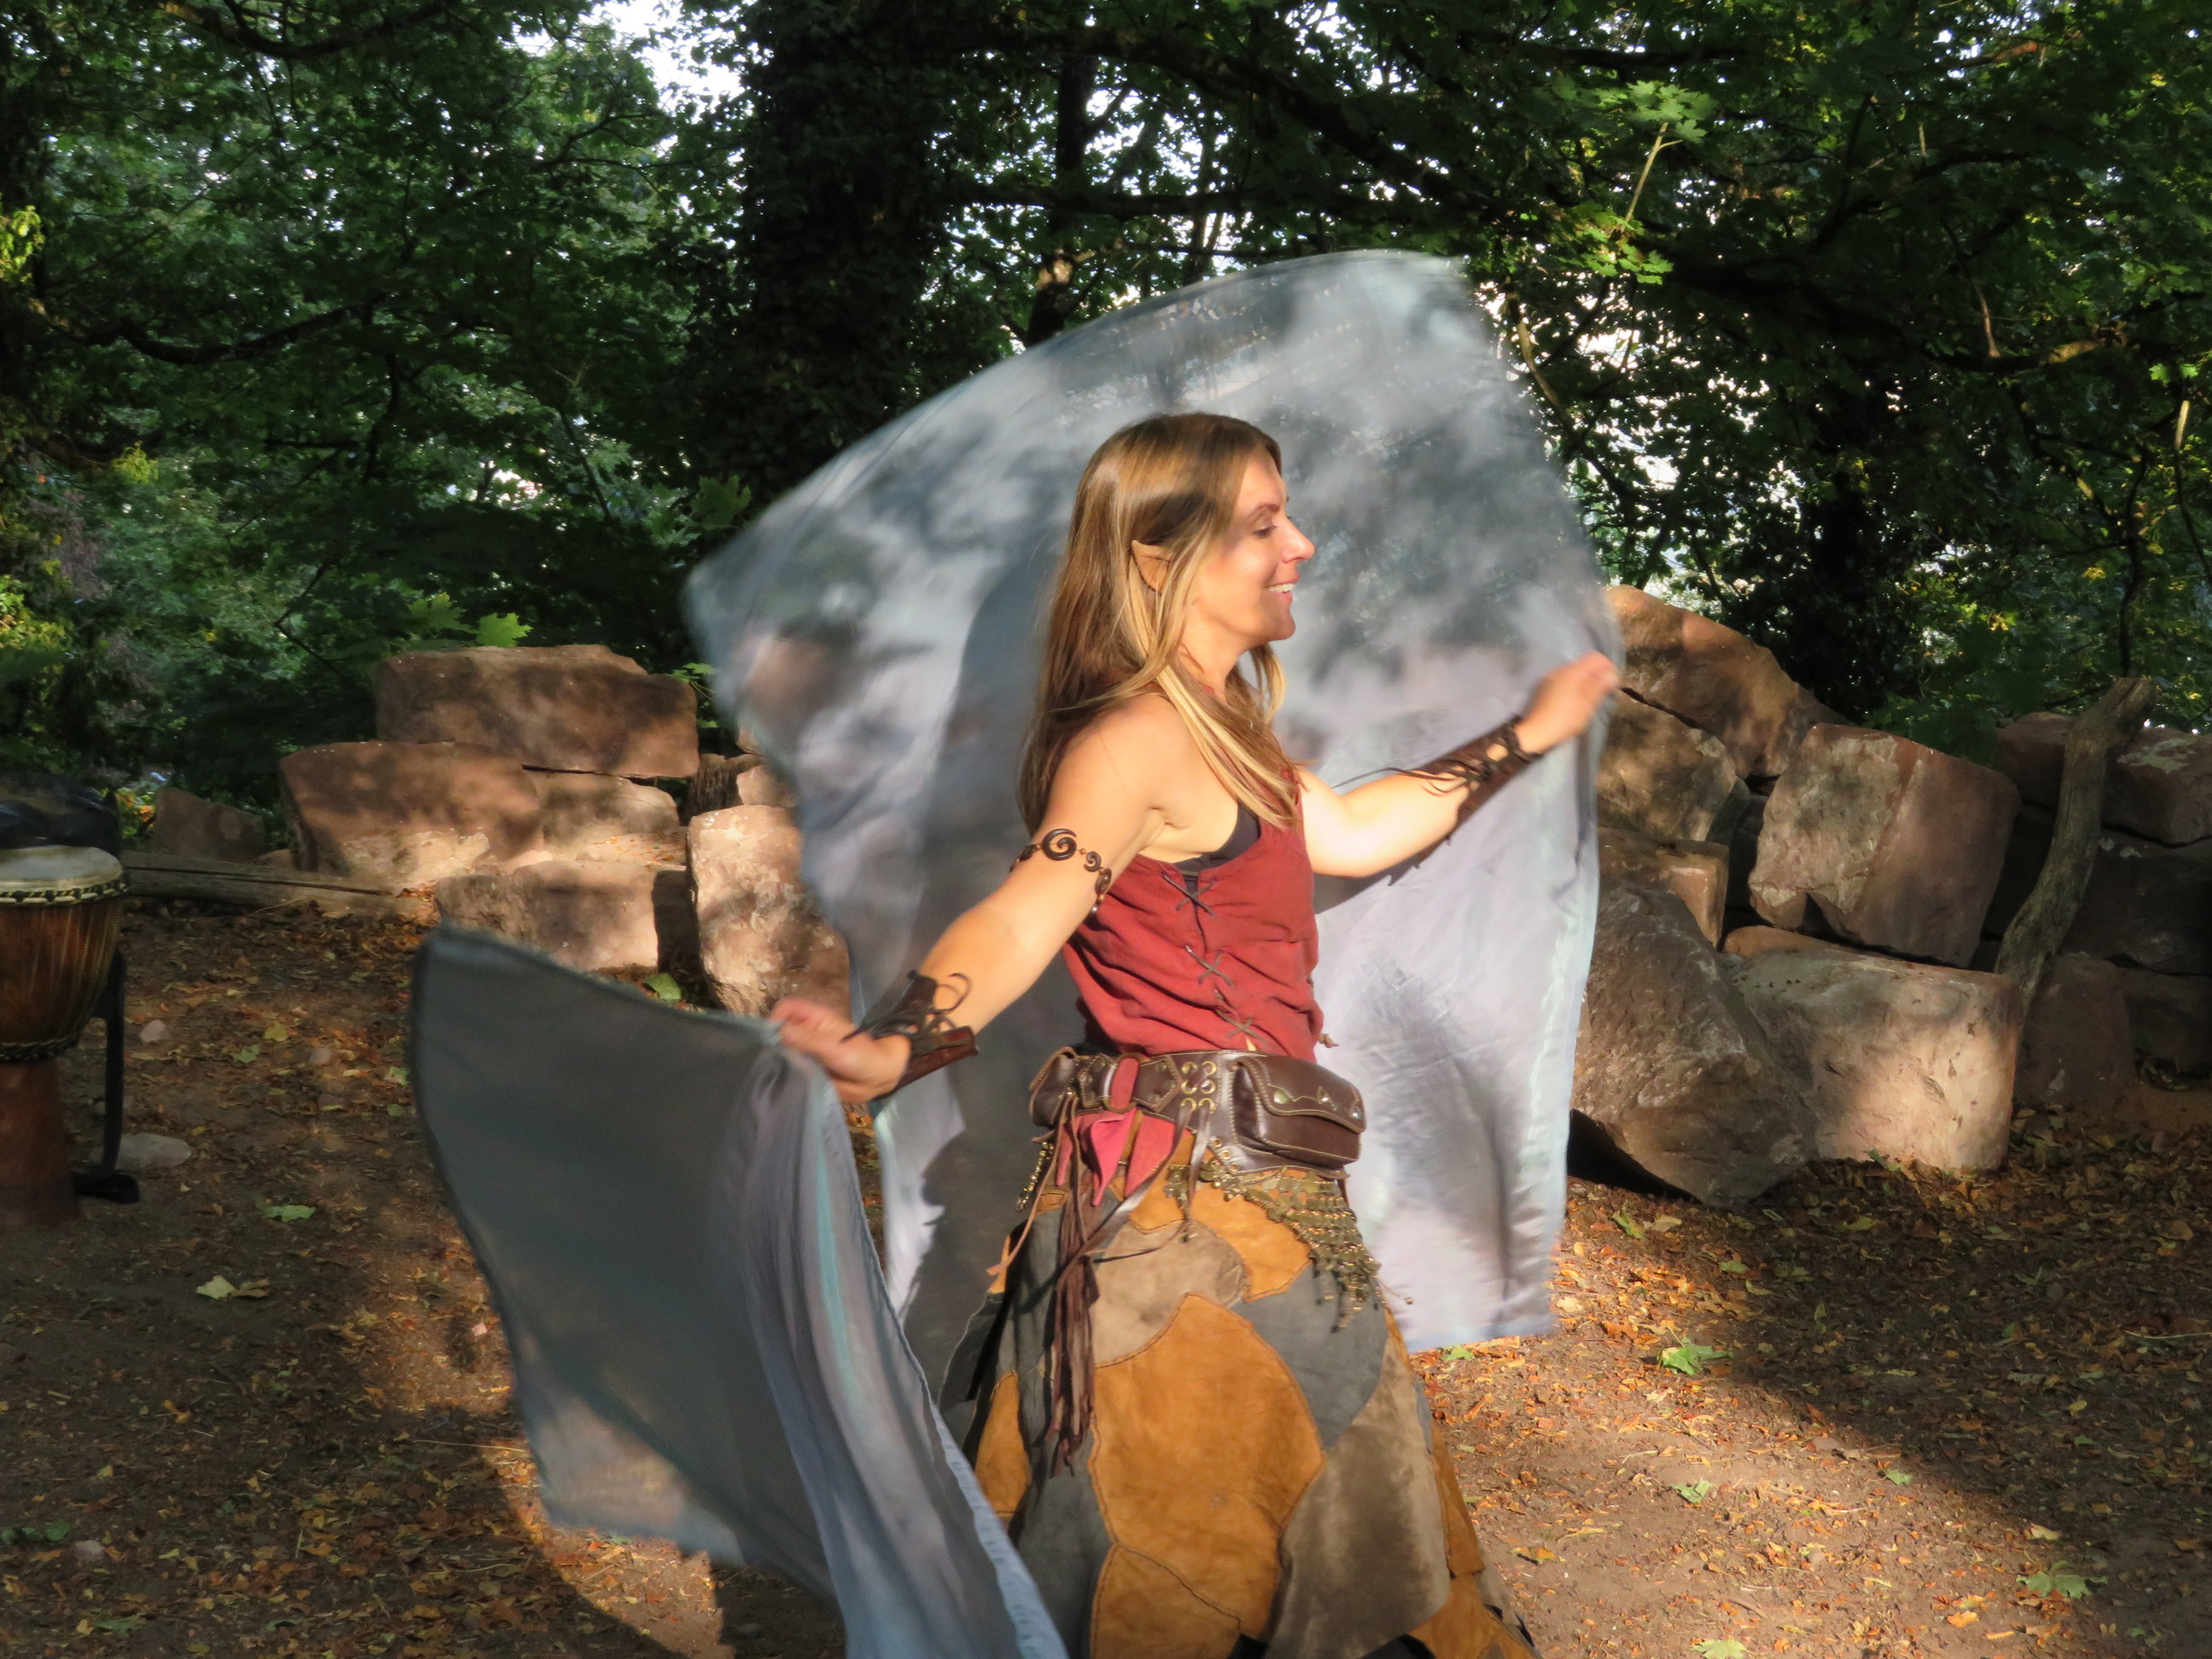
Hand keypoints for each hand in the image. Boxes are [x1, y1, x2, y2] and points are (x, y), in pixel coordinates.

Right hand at [773, 996, 910, 1106]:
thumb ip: (808, 1039)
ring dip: (776, 1059)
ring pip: (783, 1049)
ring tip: (769, 1074)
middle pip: (780, 1029)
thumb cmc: (862, 1056)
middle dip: (771, 1042)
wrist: (879, 1078)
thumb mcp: (834, 1047)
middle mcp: (807, 1031)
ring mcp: (807, 1050)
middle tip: (765, 1061)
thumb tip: (777, 1032)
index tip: (769, 1041)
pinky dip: (784, 1072)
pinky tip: (779, 1082)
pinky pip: (790, 1066)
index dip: (775, 1019)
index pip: (786, 1008)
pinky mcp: (808, 1067)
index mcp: (815, 1019)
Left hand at [1514, 651, 1621, 754]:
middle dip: (1595, 674)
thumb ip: (1599, 687)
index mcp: (1572, 672)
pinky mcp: (1544, 687)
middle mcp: (1560, 670)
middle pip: (1583, 664)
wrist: (1535, 732)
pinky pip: (1563, 679)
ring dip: (1584, 680)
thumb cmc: (1565, 719)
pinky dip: (1572, 685)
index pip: (1595, 658)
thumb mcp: (1586, 705)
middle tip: (1602, 691)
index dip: (1607, 666)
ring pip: (1573, 672)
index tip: (1612, 681)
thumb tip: (1611, 675)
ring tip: (1589, 697)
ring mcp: (1550, 678)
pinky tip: (1574, 699)